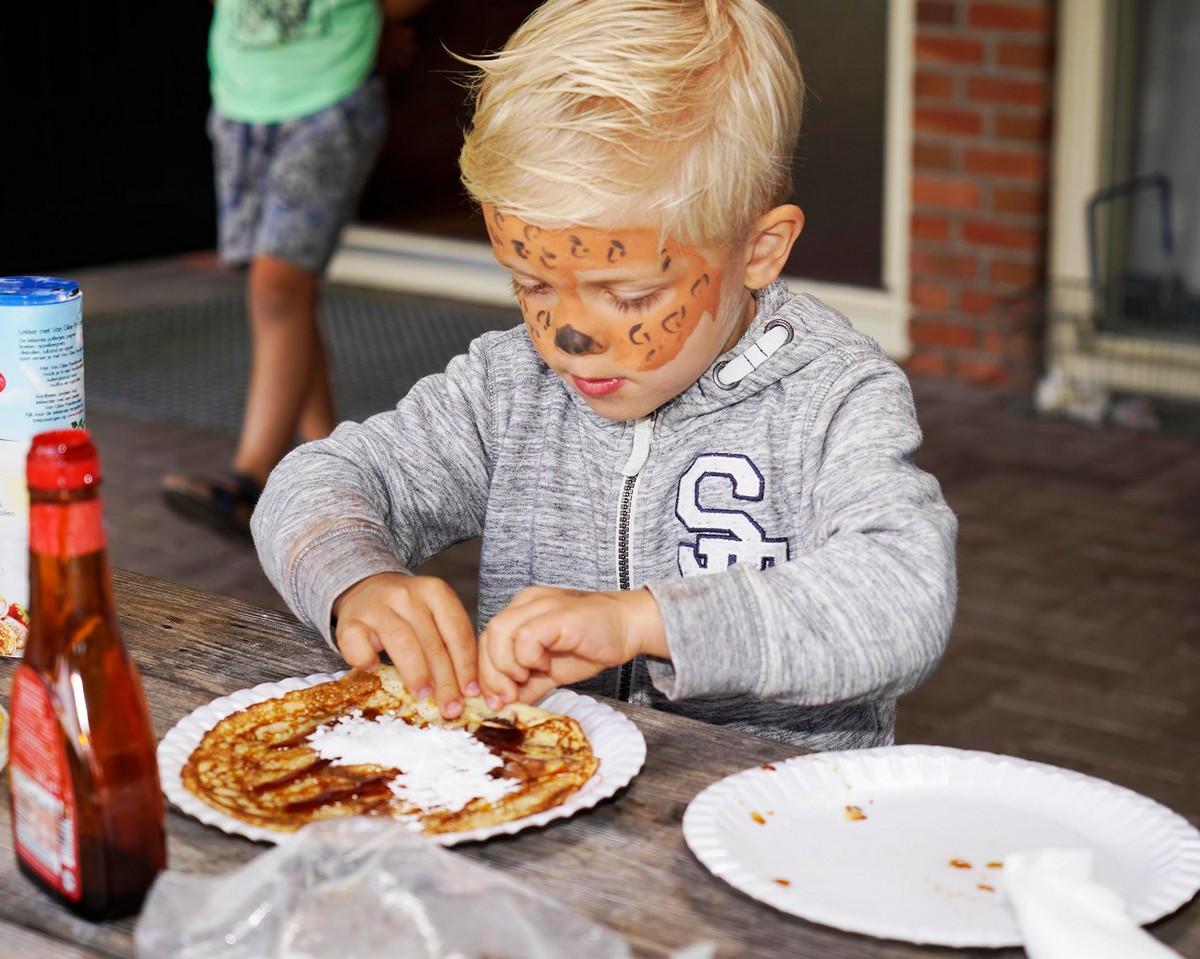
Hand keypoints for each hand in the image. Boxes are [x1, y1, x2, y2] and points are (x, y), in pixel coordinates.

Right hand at [333, 573, 477, 717]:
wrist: (365, 590)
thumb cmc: (407, 612)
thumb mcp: (433, 615)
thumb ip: (450, 643)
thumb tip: (468, 690)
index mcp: (435, 592)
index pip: (457, 632)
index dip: (466, 666)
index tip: (471, 692)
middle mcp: (407, 595)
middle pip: (432, 642)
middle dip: (445, 680)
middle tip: (451, 707)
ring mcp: (376, 607)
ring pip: (401, 642)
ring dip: (416, 673)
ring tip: (423, 695)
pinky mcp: (350, 621)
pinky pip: (359, 643)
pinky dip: (366, 659)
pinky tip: (375, 669)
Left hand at [478, 586, 666, 707]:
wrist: (629, 628)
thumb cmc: (592, 644)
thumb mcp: (551, 669)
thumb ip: (527, 684)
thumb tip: (506, 706)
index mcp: (521, 612)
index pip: (487, 641)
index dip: (486, 673)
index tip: (496, 701)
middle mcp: (526, 603)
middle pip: (489, 637)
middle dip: (491, 674)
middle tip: (508, 698)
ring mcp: (541, 605)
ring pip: (500, 633)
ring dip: (507, 666)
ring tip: (526, 680)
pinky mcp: (557, 614)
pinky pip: (527, 637)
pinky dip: (528, 658)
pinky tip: (545, 666)